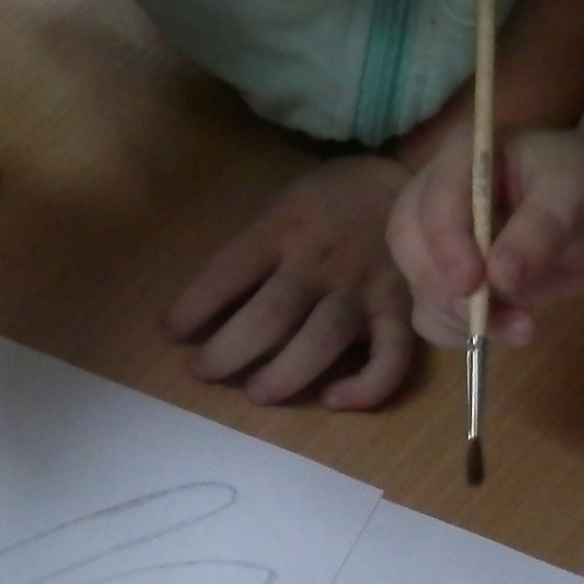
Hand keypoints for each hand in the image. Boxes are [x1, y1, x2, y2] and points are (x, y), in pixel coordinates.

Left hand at [165, 156, 421, 410]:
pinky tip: (333, 400)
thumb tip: (209, 306)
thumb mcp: (283, 205)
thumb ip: (255, 249)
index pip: (226, 273)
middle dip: (227, 353)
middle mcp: (320, 262)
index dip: (192, 308)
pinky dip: (363, 388)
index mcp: (283, 229)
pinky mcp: (401, 311)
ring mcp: (363, 288)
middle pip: (269, 316)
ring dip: (284, 375)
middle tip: (205, 371)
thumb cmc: (332, 200)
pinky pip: (389, 358)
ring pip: (322, 340)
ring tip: (256, 392)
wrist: (413, 182)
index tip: (171, 333)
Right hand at [389, 122, 583, 352]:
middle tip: (485, 318)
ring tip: (520, 328)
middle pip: (408, 243)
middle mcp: (438, 196)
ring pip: (418, 283)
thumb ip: (539, 232)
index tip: (472, 284)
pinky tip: (506, 332)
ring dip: (456, 317)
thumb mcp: (575, 198)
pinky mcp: (453, 279)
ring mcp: (441, 240)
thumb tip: (498, 278)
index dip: (445, 244)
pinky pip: (434, 312)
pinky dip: (459, 332)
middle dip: (441, 286)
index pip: (433, 200)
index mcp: (462, 158)